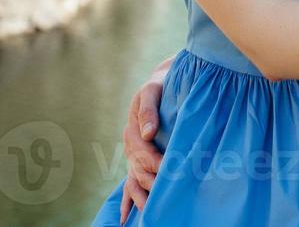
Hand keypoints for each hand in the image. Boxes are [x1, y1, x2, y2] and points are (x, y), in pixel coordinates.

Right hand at [117, 54, 171, 219]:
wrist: (160, 85)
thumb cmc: (159, 87)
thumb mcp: (152, 90)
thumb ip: (148, 111)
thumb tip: (149, 134)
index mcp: (133, 131)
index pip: (145, 153)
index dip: (158, 163)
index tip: (173, 169)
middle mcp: (130, 147)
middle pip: (140, 171)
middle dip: (154, 183)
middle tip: (169, 194)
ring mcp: (133, 157)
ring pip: (135, 182)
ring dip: (142, 198)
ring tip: (150, 214)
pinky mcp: (137, 162)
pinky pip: (129, 185)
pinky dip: (127, 202)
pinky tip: (125, 219)